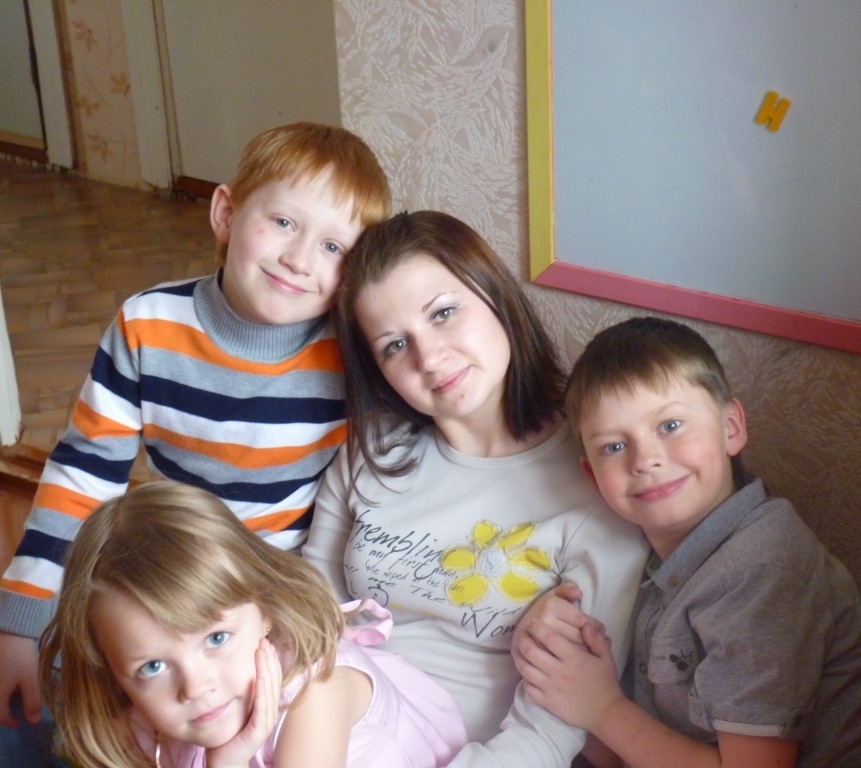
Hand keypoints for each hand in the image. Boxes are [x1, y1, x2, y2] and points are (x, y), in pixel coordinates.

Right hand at [0, 632, 40, 726]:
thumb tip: (33, 721)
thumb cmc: (20, 656)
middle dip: (2, 712)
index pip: (0, 717)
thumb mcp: (30, 679)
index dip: (10, 722)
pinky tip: (7, 682)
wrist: (8, 630)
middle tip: (13, 712)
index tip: (20, 723)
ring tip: (10, 698)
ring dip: (1, 699)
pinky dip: (0, 688)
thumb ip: (32, 701)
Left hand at [206, 638, 281, 767]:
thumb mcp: (236, 707)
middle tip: (263, 640)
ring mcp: (266, 721)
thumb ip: (243, 691)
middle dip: (269, 658)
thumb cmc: (227, 734)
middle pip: (274, 680)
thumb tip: (241, 668)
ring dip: (267, 668)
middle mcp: (270, 711)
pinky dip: (263, 690)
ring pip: (270, 690)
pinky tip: (260, 676)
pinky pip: (262, 707)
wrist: (223, 762)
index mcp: (266, 705)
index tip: (264, 642)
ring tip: (262, 651)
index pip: (272, 677)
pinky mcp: (258, 731)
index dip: (270, 659)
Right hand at [512, 581, 606, 664]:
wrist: (522, 630)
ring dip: (587, 652)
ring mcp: (540, 639)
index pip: (581, 620)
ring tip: (595, 650)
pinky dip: (574, 661)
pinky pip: (562, 660)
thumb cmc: (543, 611)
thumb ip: (566, 589)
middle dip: (594, 640)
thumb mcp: (553, 595)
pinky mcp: (538, 654)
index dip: (595, 626)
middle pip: (578, 636)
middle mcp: (545, 621)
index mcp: (551, 605)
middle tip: (604, 642)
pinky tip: (580, 659)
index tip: (602, 630)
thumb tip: (579, 593)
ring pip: (572, 650)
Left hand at [517, 622, 623, 731]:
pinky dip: (524, 679)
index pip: (549, 638)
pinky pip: (528, 689)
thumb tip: (585, 625)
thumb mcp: (605, 657)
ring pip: (526, 670)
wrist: (606, 713)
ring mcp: (551, 688)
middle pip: (531, 652)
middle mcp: (558, 671)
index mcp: (573, 658)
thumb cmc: (605, 682)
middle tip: (519, 633)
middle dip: (522, 640)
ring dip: (518, 657)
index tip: (531, 621)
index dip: (537, 627)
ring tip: (516, 650)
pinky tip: (525, 673)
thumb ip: (596, 639)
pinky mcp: (547, 703)